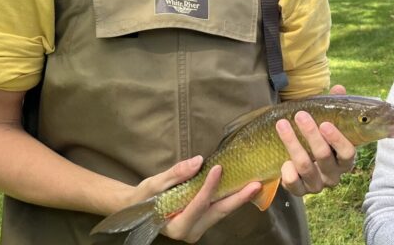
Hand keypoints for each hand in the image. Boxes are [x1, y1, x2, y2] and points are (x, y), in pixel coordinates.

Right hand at [127, 156, 260, 242]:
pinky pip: (219, 210)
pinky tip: (243, 187)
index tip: (218, 168)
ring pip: (222, 212)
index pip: (197, 205)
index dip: (209, 187)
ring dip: (239, 198)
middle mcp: (190, 232)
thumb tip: (198, 161)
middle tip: (255, 184)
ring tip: (255, 184)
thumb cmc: (144, 197)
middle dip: (238, 198)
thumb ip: (176, 174)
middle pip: (218, 212)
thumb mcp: (154, 184)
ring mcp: (198, 229)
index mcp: (176, 226)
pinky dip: (231, 198)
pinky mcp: (203, 222)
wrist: (138, 209)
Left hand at [277, 84, 356, 196]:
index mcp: (344, 160)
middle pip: (324, 157)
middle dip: (311, 135)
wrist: (301, 166)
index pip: (347, 153)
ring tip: (282, 124)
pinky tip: (283, 160)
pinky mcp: (300, 191)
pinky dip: (287, 171)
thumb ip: (333, 109)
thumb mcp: (325, 124)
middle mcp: (333, 175)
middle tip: (300, 115)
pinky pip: (293, 184)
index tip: (325, 124)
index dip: (338, 140)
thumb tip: (339, 89)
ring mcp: (316, 185)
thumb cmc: (317, 141)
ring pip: (305, 167)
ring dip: (292, 144)